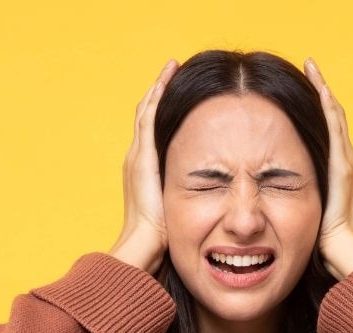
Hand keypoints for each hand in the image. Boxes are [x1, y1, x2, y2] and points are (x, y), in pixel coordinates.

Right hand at [108, 58, 178, 275]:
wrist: (143, 244)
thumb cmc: (161, 239)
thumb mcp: (176, 212)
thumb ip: (189, 199)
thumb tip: (215, 199)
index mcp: (143, 171)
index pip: (153, 133)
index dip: (162, 112)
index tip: (176, 95)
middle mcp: (136, 158)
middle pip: (147, 115)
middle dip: (159, 93)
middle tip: (173, 70)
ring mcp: (137, 155)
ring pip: (147, 110)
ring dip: (159, 88)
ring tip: (172, 67)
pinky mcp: (143, 155)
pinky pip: (150, 115)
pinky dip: (158, 95)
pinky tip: (168, 78)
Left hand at [303, 57, 352, 279]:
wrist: (340, 252)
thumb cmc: (319, 240)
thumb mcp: (300, 210)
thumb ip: (289, 196)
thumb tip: (264, 192)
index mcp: (334, 170)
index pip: (324, 129)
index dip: (315, 107)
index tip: (301, 87)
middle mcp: (343, 160)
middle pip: (331, 116)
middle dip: (319, 90)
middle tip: (308, 65)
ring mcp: (345, 161)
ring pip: (334, 116)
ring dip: (323, 90)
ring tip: (312, 67)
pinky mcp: (343, 166)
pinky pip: (335, 129)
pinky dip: (328, 108)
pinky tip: (321, 89)